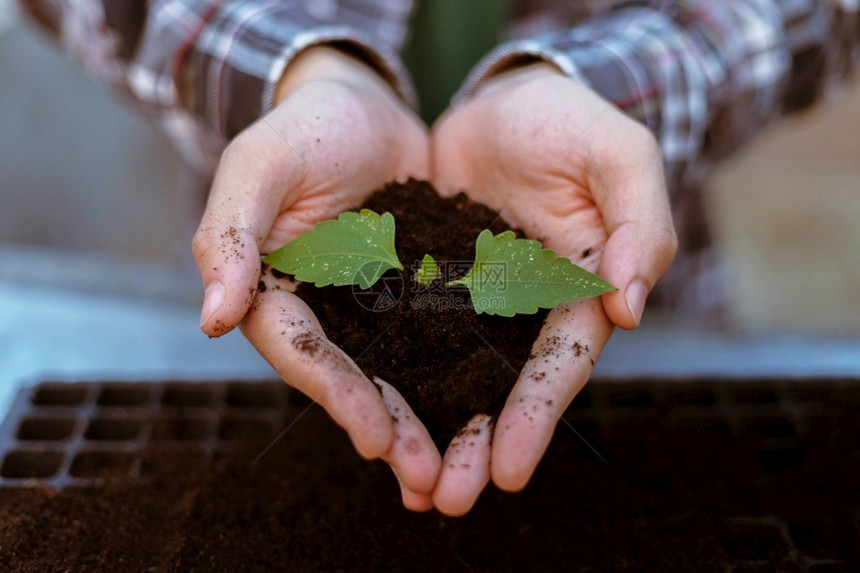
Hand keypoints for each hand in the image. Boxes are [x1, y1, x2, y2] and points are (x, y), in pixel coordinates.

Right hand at [192, 46, 439, 508]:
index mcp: (276, 292)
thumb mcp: (259, 167)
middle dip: (388, 429)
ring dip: (425, 419)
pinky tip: (490, 404)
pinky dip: (458, 371)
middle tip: (426, 479)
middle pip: (353, 379)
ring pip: (399, 371)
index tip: (376, 437)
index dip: (338, 396)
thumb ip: (231, 236)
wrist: (365, 106)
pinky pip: (440, 336)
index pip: (303, 352)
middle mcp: (326, 310)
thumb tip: (210, 320)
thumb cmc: (304, 129)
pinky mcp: (419, 292)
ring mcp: (374, 305)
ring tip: (459, 466)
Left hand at [430, 63, 676, 514]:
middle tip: (448, 500)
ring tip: (407, 483)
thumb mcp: (619, 155)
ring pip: (451, 374)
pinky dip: (394, 374)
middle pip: (502, 387)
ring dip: (432, 428)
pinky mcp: (426, 281)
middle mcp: (524, 309)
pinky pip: (406, 332)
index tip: (509, 469)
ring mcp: (472, 300)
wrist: (505, 99)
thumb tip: (630, 308)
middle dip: (479, 445)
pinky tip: (368, 412)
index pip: (560, 364)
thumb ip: (639, 224)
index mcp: (579, 291)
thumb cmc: (571, 123)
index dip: (537, 416)